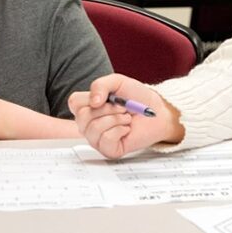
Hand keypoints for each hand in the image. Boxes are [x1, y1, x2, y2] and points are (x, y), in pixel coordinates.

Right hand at [68, 73, 183, 158]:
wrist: (157, 112)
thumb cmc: (137, 98)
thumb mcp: (118, 82)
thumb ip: (100, 85)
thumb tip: (92, 102)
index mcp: (88, 106)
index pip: (74, 102)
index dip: (90, 98)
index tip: (106, 98)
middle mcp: (89, 124)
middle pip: (82, 116)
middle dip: (108, 109)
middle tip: (122, 108)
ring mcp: (97, 138)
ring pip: (93, 129)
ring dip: (115, 119)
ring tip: (126, 119)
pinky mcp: (108, 150)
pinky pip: (105, 140)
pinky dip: (119, 131)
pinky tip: (126, 130)